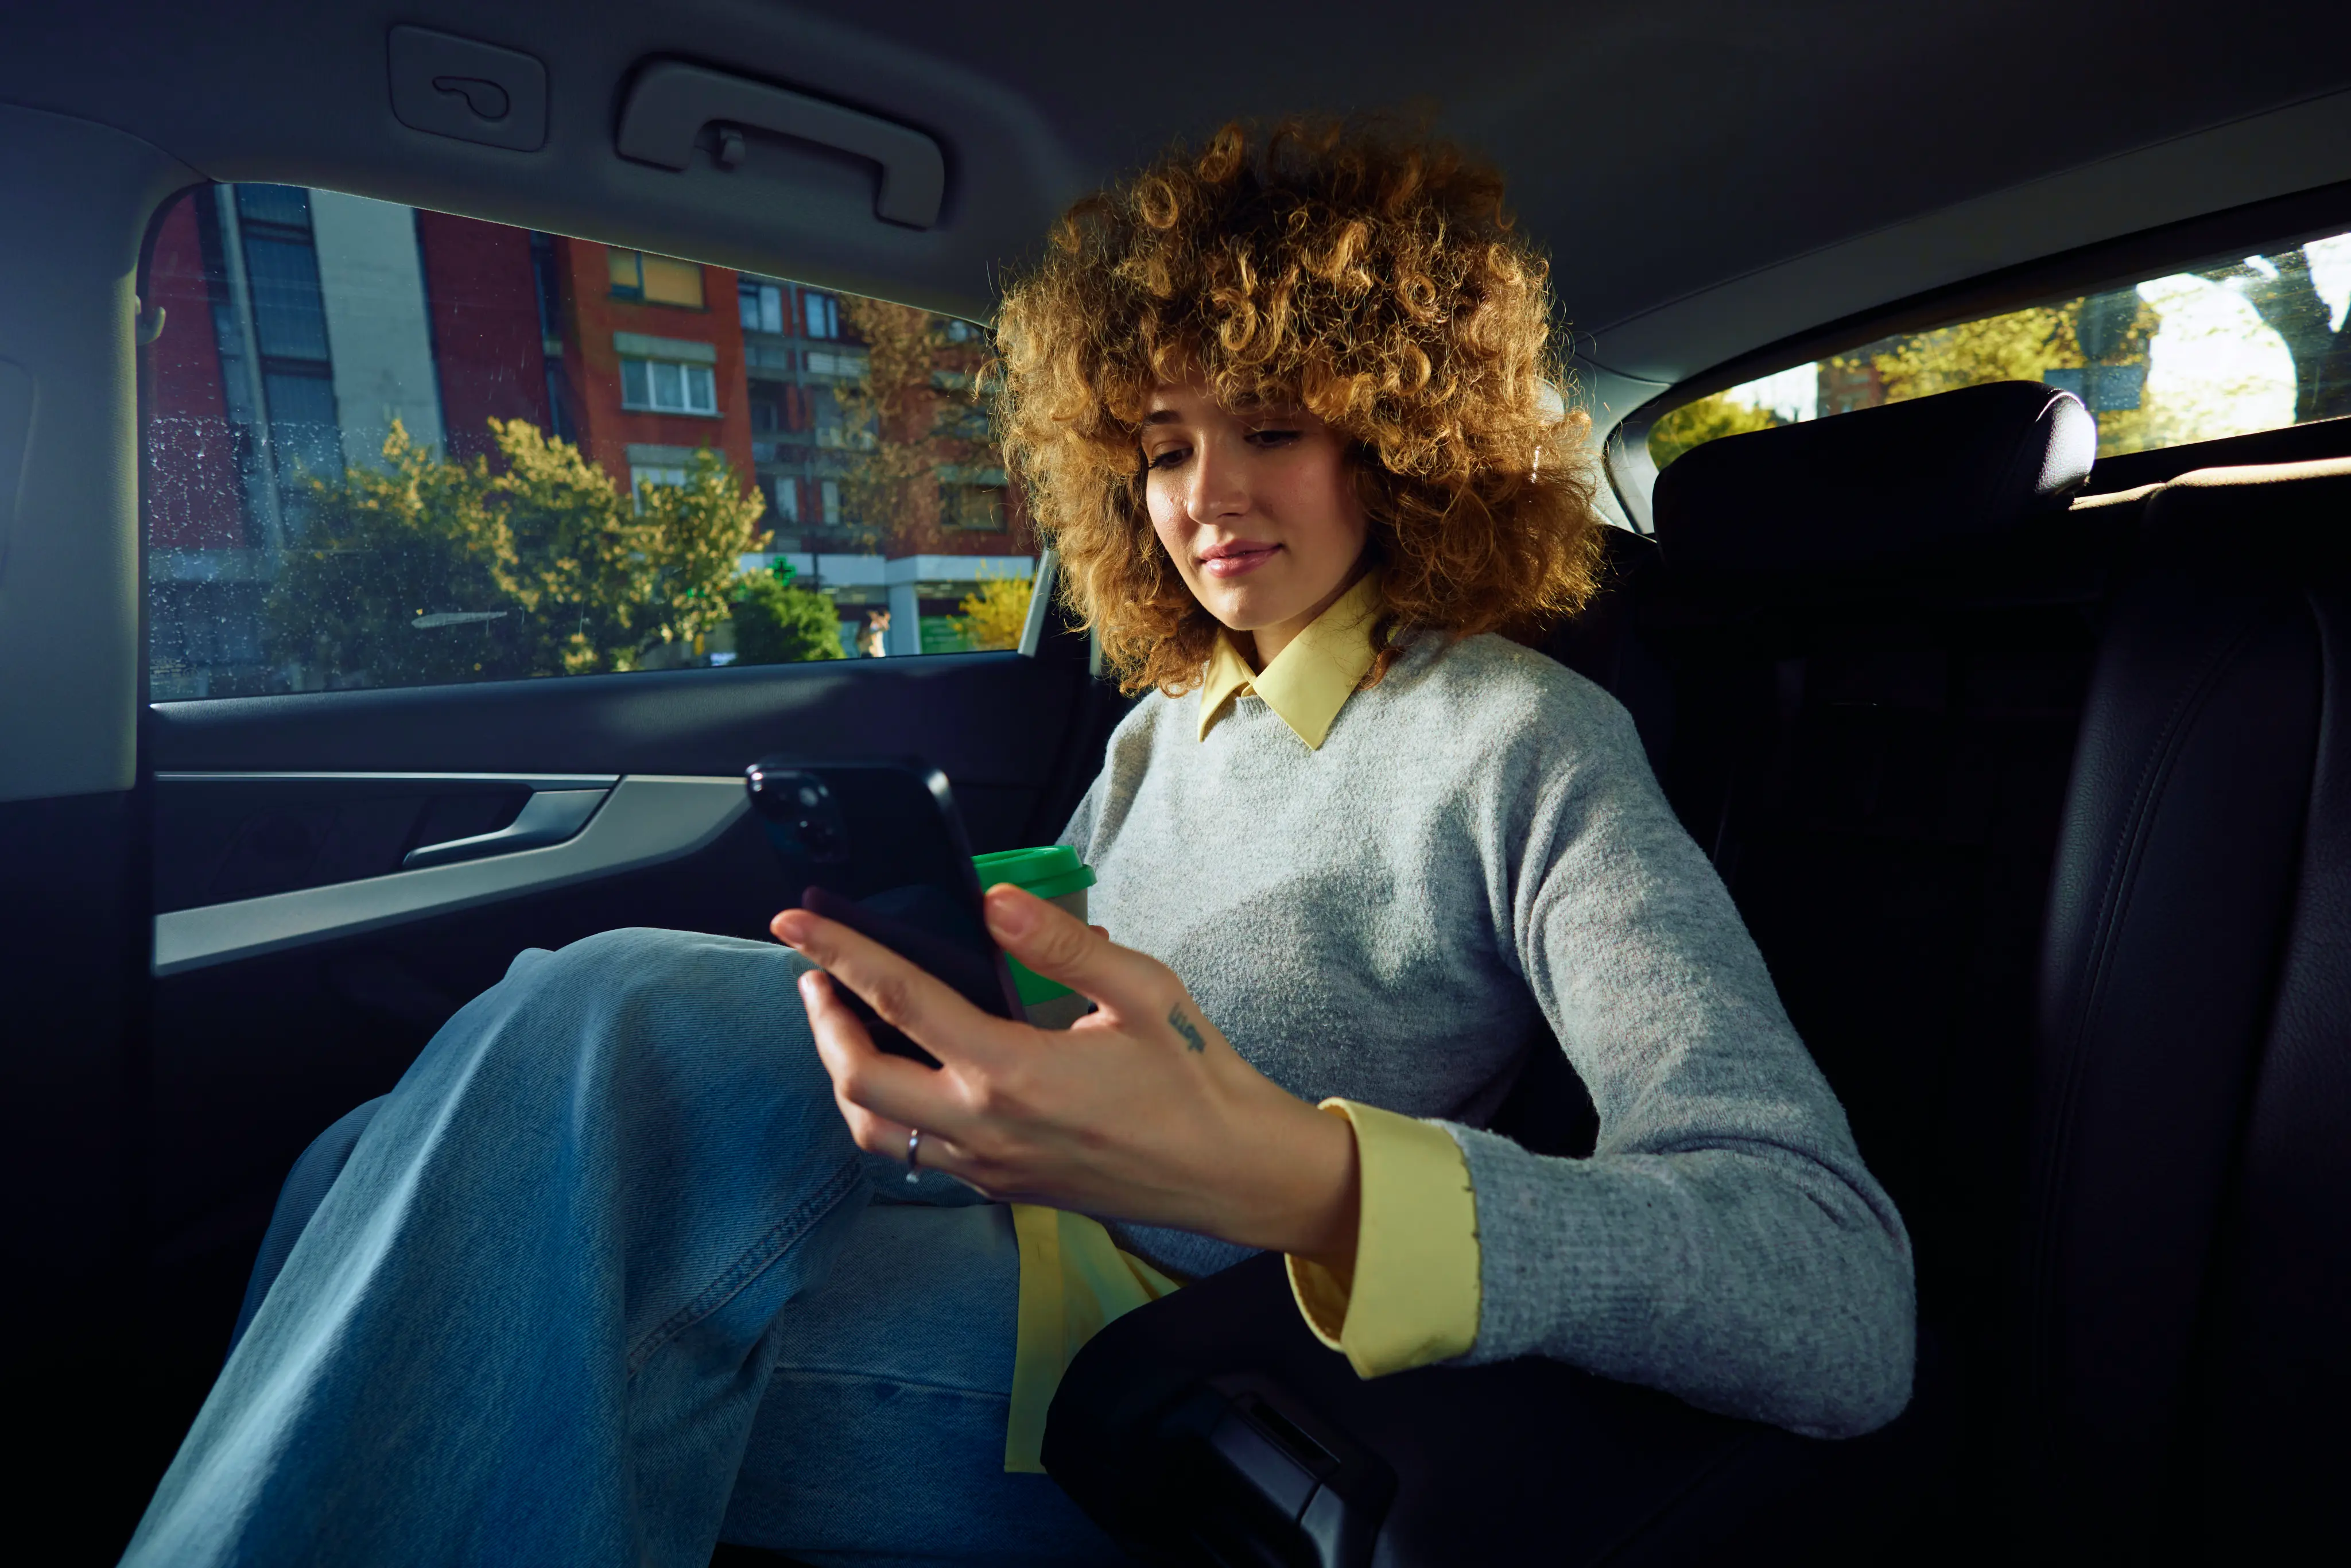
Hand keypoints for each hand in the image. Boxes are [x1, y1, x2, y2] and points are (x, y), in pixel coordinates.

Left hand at [771, 886, 1360, 1267]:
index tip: (795, 923)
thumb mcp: (1141, 991)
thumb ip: (1061, 945)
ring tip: (849, 1023)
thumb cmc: (1194, 1079)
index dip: (840, 953)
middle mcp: (985, 1127)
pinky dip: (887, 1111)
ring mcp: (987, 1166)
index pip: (900, 1000)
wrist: (1229, 1171)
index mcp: (1014, 1072)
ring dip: (846, 1074)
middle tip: (816, 975)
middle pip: (858, 1079)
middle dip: (822, 1021)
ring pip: (874, 1131)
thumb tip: (994, 902)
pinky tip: (908, 1072)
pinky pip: (914, 1156)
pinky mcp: (1000, 1187)